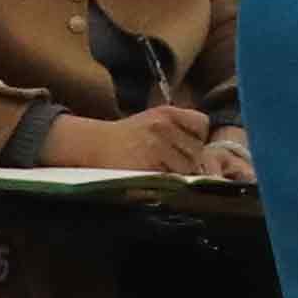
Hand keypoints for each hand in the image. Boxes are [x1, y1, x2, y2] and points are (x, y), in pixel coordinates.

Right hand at [63, 104, 217, 171]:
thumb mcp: (153, 121)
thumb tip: (205, 156)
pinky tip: (153, 178)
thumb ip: (179, 131)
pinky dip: (166, 184)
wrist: (92, 145)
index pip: (201, 125)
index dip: (197, 138)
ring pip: (186, 168)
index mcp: (167, 113)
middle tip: (168, 163)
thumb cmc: (127, 137)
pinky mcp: (146, 168)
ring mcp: (154, 148)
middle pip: (196, 150)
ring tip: (158, 171)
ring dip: (178, 174)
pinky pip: (170, 180)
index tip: (185, 145)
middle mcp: (162, 127)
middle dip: (188, 160)